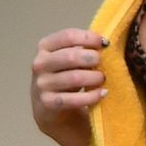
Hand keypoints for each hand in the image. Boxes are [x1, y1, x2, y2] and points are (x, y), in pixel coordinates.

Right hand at [31, 28, 108, 145]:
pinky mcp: (48, 103)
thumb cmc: (64, 77)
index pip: (68, 36)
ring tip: (103, 79)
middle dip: (92, 58)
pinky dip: (91, 96)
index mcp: (45, 46)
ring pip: (73, 78)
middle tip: (102, 63)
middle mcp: (40, 63)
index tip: (105, 43)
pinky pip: (73, 99)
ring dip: (93, 78)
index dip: (88, 38)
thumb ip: (81, 49)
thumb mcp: (68, 59)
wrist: (49, 109)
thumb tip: (103, 43)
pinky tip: (102, 93)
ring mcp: (42, 84)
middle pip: (70, 56)